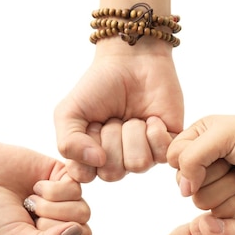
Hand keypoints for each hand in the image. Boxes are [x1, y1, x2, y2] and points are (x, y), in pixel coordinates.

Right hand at [0, 136, 90, 234]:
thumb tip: (77, 232)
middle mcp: (63, 223)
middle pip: (83, 234)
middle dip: (52, 226)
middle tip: (29, 215)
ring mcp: (68, 201)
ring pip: (82, 212)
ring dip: (51, 206)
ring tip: (30, 200)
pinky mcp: (67, 177)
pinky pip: (77, 189)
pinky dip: (53, 190)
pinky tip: (36, 186)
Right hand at [54, 49, 182, 181]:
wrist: (132, 60)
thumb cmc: (99, 85)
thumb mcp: (69, 112)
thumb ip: (68, 143)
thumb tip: (96, 161)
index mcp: (92, 157)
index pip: (85, 175)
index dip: (85, 150)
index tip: (89, 125)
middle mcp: (118, 161)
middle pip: (112, 173)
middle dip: (111, 139)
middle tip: (113, 118)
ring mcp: (144, 154)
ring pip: (138, 164)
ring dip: (133, 133)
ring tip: (132, 116)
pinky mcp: (167, 145)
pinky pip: (162, 154)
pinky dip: (155, 131)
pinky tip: (151, 118)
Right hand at [168, 115, 234, 218]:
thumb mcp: (223, 134)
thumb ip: (191, 157)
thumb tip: (182, 189)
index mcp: (199, 138)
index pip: (173, 157)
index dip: (189, 162)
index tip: (215, 153)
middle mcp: (204, 162)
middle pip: (184, 183)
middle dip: (214, 174)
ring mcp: (216, 186)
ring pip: (200, 201)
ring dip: (227, 189)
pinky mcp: (229, 208)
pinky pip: (217, 216)